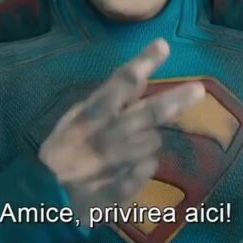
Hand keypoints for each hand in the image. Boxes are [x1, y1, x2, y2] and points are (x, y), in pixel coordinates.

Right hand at [38, 38, 203, 225]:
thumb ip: (105, 101)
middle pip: (149, 113)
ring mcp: (115, 164)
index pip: (121, 83)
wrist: (43, 196)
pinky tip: (128, 170)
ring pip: (153, 143)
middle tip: (199, 90)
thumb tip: (137, 81)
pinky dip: (142, 168)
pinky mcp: (120, 189)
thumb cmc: (60, 151)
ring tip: (124, 149)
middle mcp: (108, 135)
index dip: (144, 62)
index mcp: (92, 114)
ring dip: (147, 141)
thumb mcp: (74, 119)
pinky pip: (147, 171)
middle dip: (176, 99)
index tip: (163, 45)